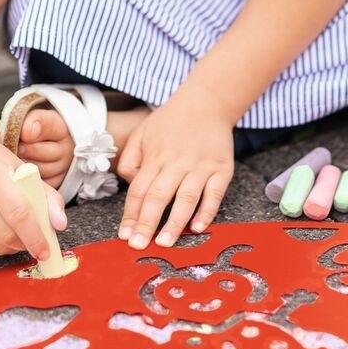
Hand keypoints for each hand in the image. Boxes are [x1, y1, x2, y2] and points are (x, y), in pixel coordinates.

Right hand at [0, 140, 66, 258]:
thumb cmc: (1, 168)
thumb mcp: (28, 173)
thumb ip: (49, 198)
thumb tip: (60, 225)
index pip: (18, 212)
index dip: (34, 235)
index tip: (46, 250)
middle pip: (5, 233)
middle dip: (26, 244)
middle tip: (38, 245)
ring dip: (14, 247)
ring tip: (21, 234)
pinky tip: (3, 230)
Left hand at [116, 99, 234, 248]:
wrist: (207, 102)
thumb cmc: (171, 121)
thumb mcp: (142, 132)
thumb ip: (130, 159)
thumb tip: (130, 184)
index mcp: (155, 157)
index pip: (139, 190)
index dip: (131, 215)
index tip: (125, 236)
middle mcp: (177, 163)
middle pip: (159, 196)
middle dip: (147, 224)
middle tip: (139, 246)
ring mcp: (201, 166)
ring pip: (186, 198)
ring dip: (175, 223)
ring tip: (165, 243)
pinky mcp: (222, 169)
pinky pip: (215, 194)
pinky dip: (207, 211)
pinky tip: (198, 227)